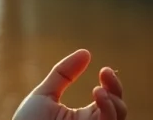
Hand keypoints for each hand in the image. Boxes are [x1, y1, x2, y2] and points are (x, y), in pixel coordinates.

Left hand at [12, 49, 126, 119]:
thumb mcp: (46, 95)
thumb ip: (64, 74)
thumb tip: (86, 52)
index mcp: (85, 117)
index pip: (107, 101)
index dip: (111, 85)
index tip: (104, 69)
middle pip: (119, 110)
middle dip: (116, 91)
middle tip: (106, 73)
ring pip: (118, 119)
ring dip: (113, 102)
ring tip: (97, 89)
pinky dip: (107, 112)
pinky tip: (97, 97)